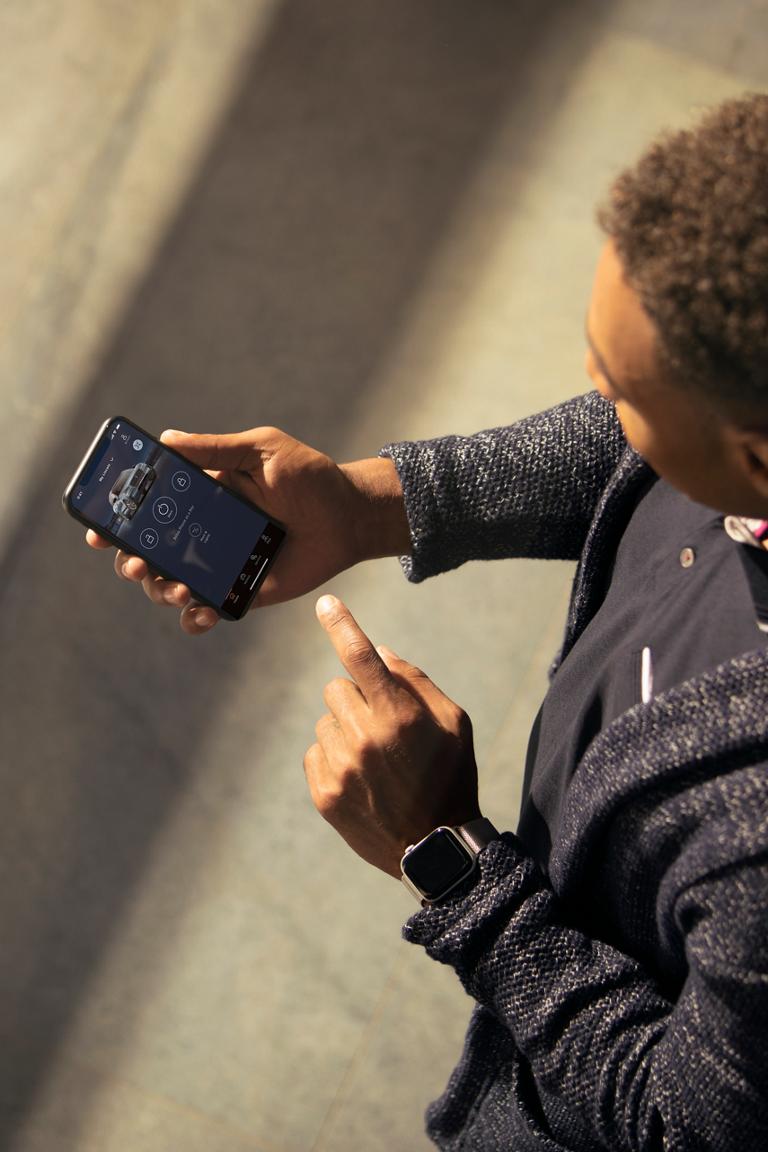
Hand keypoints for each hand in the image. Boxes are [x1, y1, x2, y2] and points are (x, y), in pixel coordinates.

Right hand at [86, 427, 407, 635]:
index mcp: (198, 498)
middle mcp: (201, 533)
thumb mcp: (261, 450)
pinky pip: (205, 612)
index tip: (97, 529)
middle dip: (129, 561)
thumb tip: (165, 439)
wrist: (349, 516)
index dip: (115, 520)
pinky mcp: (241, 592)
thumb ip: (216, 448)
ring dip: (161, 591)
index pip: (145, 510)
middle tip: (138, 562)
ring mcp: (219, 565)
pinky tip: (202, 611)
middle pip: (145, 553)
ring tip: (180, 588)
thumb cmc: (307, 477)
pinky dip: (195, 618)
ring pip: (168, 586)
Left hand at [304, 595, 479, 877]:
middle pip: (336, 687)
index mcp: (399, 714)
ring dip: (344, 729)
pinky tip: (360, 778)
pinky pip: (314, 752)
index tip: (325, 603)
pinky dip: (333, 757)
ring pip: (325, 720)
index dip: (341, 625)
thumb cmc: (451, 776)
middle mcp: (365, 737)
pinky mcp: (324, 793)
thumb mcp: (454, 723)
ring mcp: (341, 767)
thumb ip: (416, 682)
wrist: (436, 848)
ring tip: (374, 759)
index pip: (361, 656)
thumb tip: (379, 651)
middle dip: (356, 698)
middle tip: (382, 726)